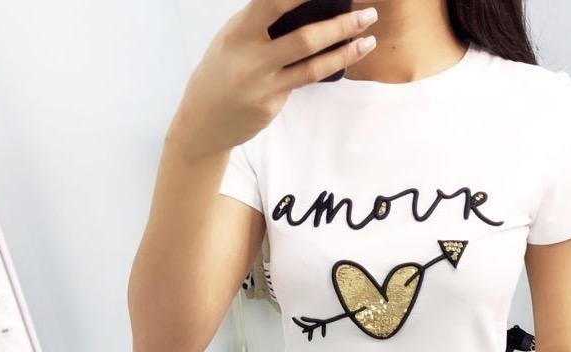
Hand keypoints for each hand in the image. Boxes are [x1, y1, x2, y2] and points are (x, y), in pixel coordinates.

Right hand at [171, 0, 378, 159]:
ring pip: (313, 65)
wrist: (202, 121)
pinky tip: (345, 57)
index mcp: (239, 31)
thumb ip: (261, 22)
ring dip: (346, 51)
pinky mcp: (271, 105)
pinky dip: (327, 67)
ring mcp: (263, 85)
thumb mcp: (233, 38)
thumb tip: (301, 6)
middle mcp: (252, 57)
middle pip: (305, 38)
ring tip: (368, 39)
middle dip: (342, 25)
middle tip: (367, 14)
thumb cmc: (222, 71)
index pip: (274, 3)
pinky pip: (304, 81)